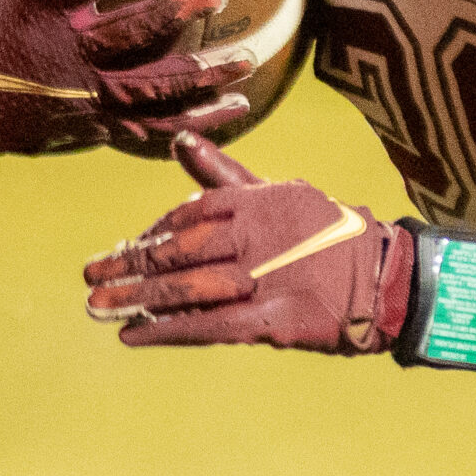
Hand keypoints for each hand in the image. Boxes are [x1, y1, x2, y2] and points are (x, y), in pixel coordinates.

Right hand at [0, 0, 257, 156]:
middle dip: (172, 14)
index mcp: (46, 12)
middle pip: (127, 37)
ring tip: (245, 59)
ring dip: (200, 76)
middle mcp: (71, 56)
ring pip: (152, 88)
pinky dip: (196, 120)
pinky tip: (237, 107)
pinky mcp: (102, 125)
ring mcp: (89, 95)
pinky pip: (155, 126)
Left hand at [84, 134, 412, 352]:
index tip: (122, 248)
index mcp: (256, 201)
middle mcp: (256, 235)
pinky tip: (132, 335)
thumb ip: (224, 175)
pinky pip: (211, 325)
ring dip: (137, 298)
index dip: (150, 234)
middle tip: (90, 277)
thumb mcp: (278, 193)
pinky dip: (168, 330)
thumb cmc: (328, 234)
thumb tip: (180, 140)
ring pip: (187, 287)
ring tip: (98, 306)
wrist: (385, 280)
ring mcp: (265, 278)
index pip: (188, 215)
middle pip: (179, 250)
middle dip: (130, 264)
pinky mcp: (275, 321)